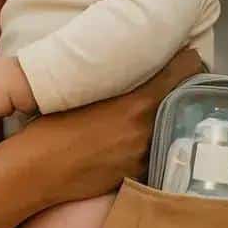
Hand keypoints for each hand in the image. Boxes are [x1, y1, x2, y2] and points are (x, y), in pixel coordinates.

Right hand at [15, 49, 201, 204]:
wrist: (38, 170)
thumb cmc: (53, 125)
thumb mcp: (86, 91)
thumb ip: (119, 81)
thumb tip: (134, 64)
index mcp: (139, 102)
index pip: (185, 69)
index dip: (189, 59)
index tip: (186, 54)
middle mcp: (149, 128)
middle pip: (184, 97)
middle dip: (181, 86)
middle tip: (173, 77)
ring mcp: (145, 154)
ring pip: (173, 124)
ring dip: (169, 113)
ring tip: (155, 105)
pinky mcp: (137, 173)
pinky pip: (157, 149)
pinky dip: (154, 139)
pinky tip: (137, 135)